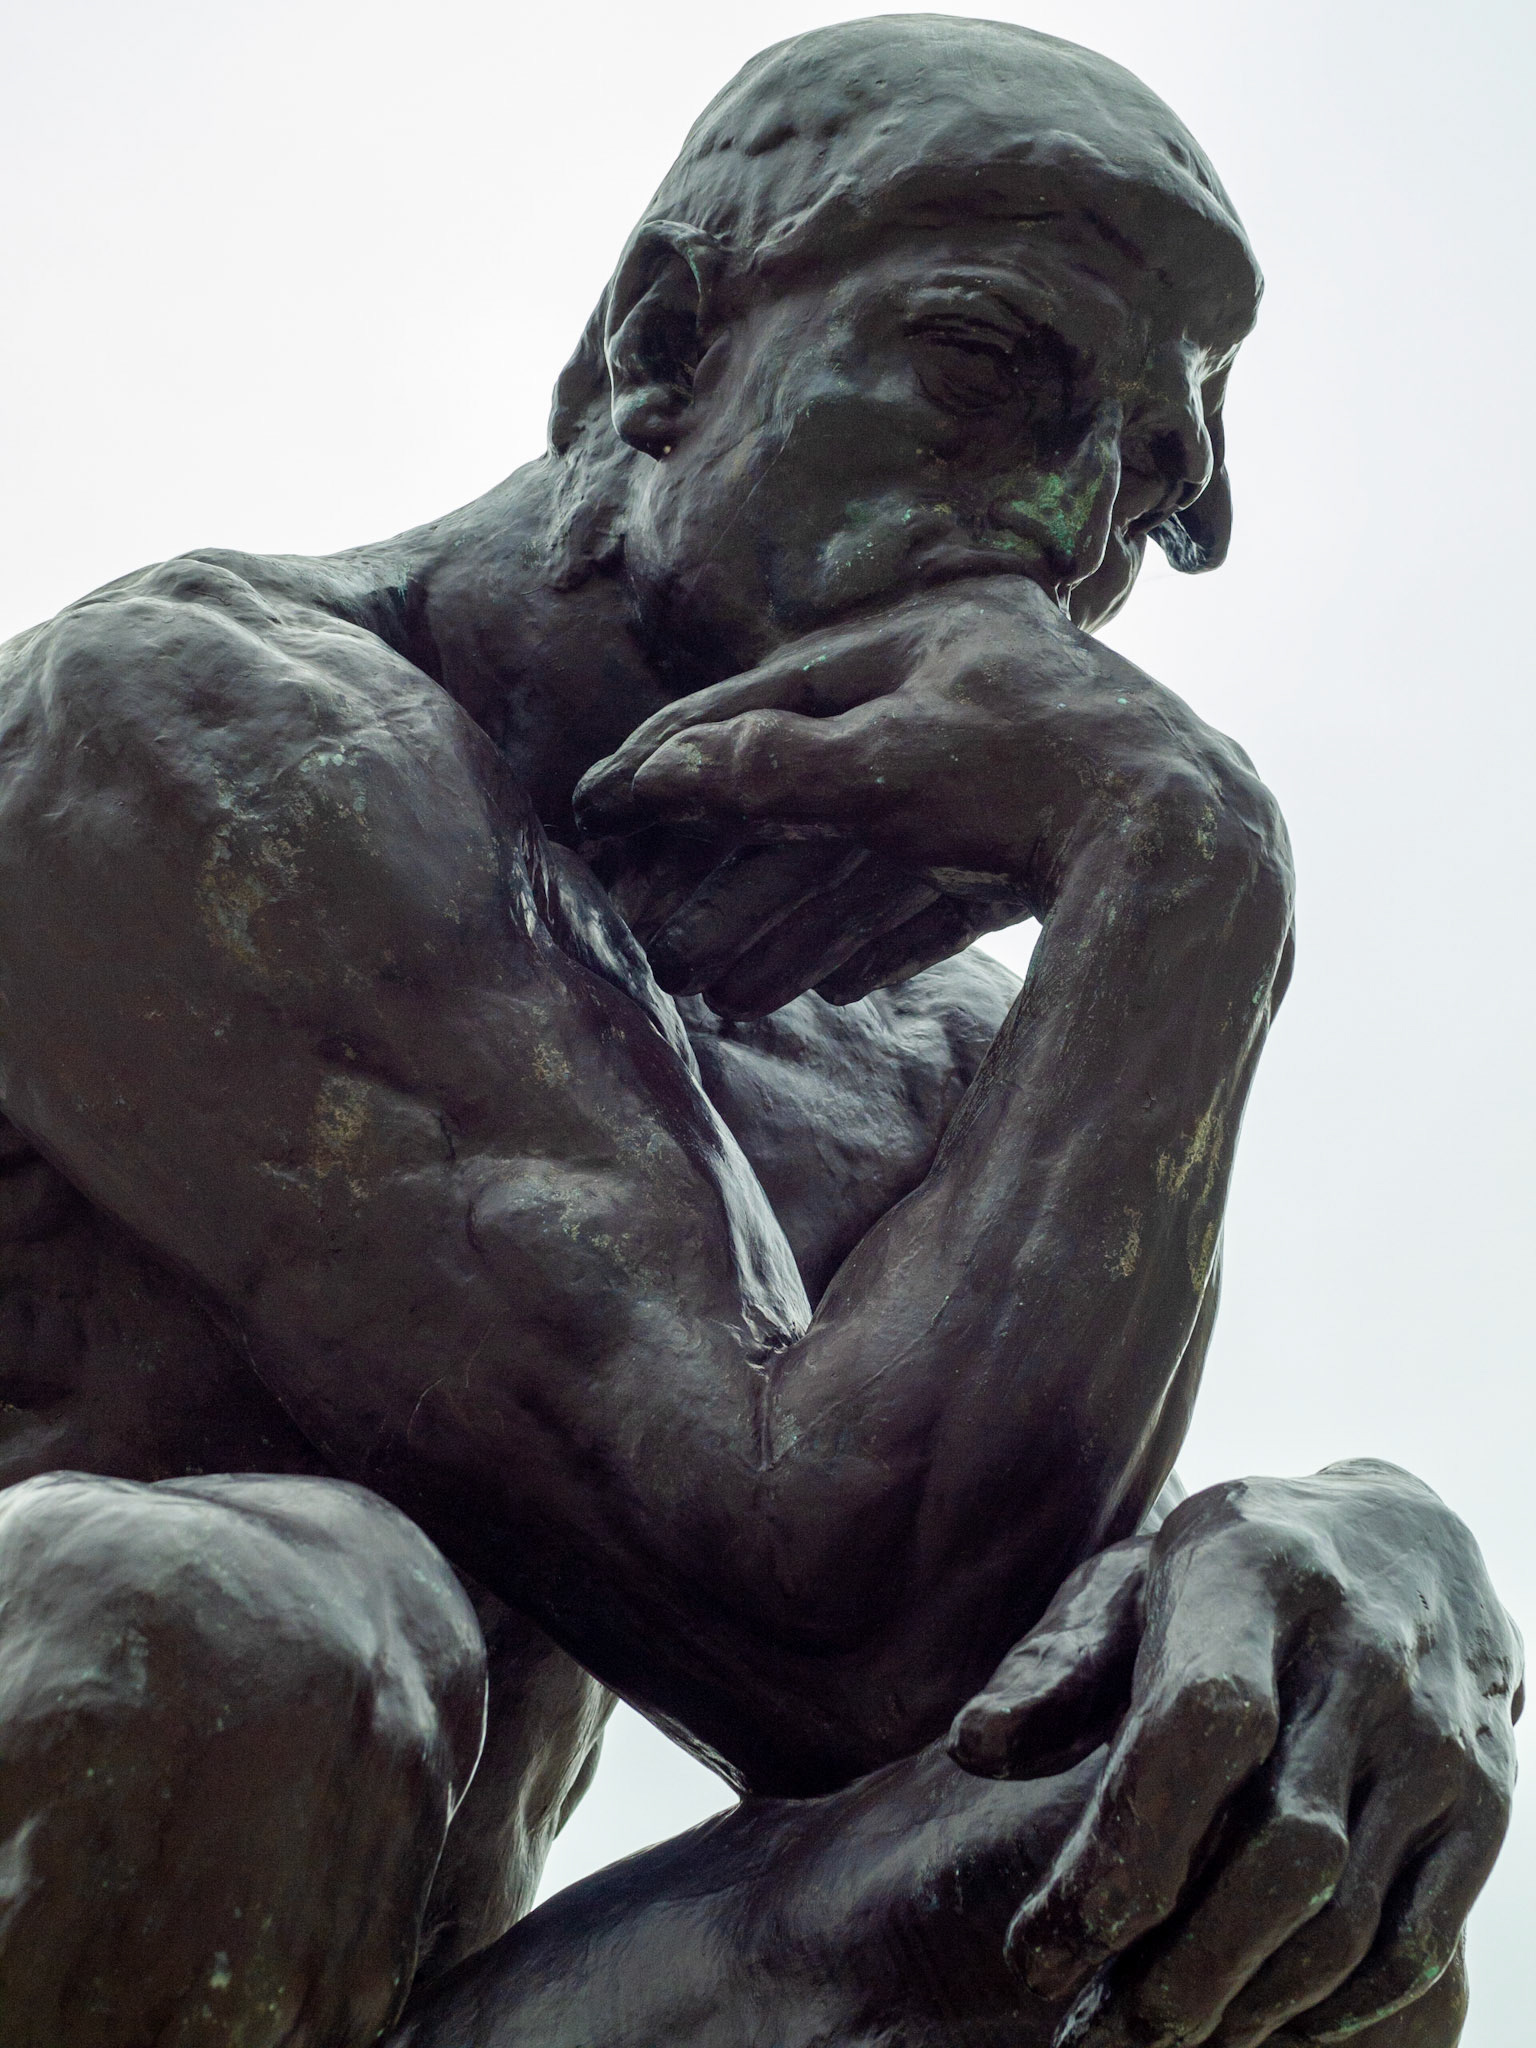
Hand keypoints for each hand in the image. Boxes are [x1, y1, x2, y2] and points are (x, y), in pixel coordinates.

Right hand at [575, 575, 1251, 1015]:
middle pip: (811, 793)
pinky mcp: (1044, 844)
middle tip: (652, 926)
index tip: (604, 799)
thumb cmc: (1032, 778)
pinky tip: (833, 990)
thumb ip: (767, 770)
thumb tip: (657, 773)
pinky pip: (935, 896)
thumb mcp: (882, 767)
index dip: (678, 752)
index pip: (767, 697)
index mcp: (920, 644)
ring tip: (725, 992)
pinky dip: (880, 937)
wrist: (1194, 842)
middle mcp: (960, 698)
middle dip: (731, 876)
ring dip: (792, 928)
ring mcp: (1004, 773)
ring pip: (866, 858)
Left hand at [949, 1462, 1521, 2046]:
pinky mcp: (1483, 1797)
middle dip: (1178, 1968)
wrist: (1410, 1536)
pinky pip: (1414, 1937)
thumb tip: (973, 1749)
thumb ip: (1056, 1668)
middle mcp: (1360, 1653)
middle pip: (1280, 1847)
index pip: (1201, 1725)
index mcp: (1253, 1577)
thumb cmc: (1238, 1572)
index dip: (1127, 1851)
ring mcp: (1434, 1731)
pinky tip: (1253, 2022)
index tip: (1043, 1950)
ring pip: (1346, 1911)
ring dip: (1244, 2003)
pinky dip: (1331, 2006)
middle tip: (1090, 2034)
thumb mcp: (1134, 1579)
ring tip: (1149, 2038)